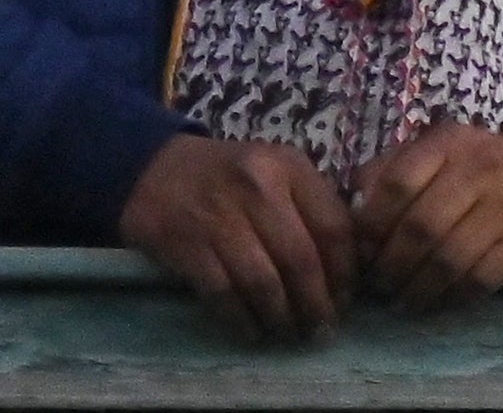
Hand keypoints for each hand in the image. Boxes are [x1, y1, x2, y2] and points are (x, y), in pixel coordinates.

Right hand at [118, 134, 353, 343]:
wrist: (152, 169)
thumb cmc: (229, 176)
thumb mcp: (276, 170)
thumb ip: (311, 204)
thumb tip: (350, 261)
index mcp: (291, 167)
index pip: (333, 226)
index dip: (344, 272)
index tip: (346, 300)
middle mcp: (259, 188)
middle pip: (301, 259)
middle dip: (316, 303)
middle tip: (322, 330)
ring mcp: (220, 217)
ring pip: (264, 281)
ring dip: (281, 316)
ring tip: (289, 333)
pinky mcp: (186, 245)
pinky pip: (223, 293)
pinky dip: (241, 318)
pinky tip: (252, 331)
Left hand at [353, 112, 502, 312]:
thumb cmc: (485, 161)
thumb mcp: (443, 147)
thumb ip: (394, 166)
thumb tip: (352, 202)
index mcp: (451, 143)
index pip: (398, 183)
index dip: (371, 223)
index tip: (360, 248)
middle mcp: (480, 170)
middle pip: (421, 227)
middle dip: (391, 265)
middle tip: (379, 283)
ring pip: (450, 259)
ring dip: (418, 288)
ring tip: (402, 299)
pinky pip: (482, 279)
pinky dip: (453, 296)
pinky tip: (437, 300)